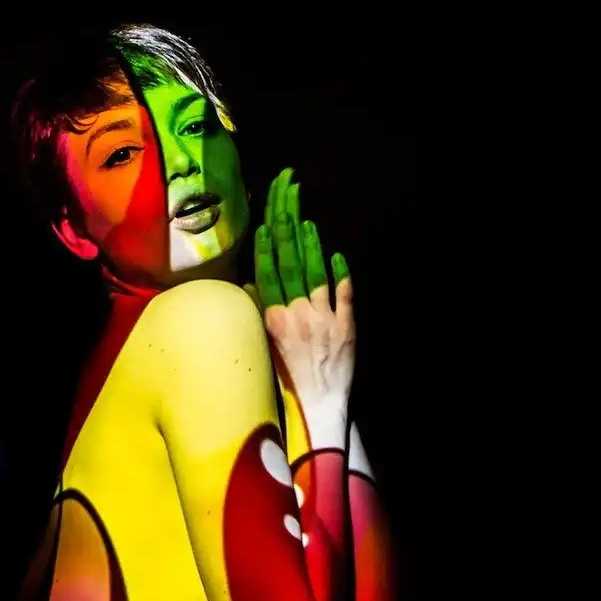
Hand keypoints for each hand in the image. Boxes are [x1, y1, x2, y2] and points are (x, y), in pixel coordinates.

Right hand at [251, 167, 354, 447]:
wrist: (319, 405)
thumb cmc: (290, 379)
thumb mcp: (270, 346)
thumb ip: (266, 312)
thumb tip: (255, 284)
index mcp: (274, 320)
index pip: (268, 273)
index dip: (267, 245)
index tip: (266, 220)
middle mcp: (297, 315)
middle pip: (289, 262)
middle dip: (287, 225)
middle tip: (286, 195)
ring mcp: (323, 318)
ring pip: (314, 272)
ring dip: (309, 242)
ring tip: (306, 218)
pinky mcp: (346, 326)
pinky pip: (343, 293)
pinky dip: (340, 272)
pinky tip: (335, 253)